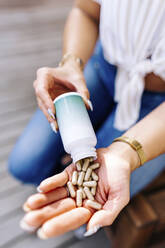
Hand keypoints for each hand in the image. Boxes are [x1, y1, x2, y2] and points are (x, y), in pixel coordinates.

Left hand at [21, 145, 135, 238]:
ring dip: (43, 200)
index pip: (72, 219)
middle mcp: (78, 199)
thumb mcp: (119, 199)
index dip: (59, 224)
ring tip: (29, 204)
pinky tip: (41, 187)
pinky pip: (59, 179)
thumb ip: (107, 215)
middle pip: (60, 208)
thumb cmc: (120, 179)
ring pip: (56, 195)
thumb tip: (90, 229)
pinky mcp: (70, 173)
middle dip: (44, 214)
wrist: (117, 158)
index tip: (44, 231)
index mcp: (89, 209)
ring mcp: (73, 185)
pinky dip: (51, 183)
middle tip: (28, 221)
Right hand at [33, 60, 90, 129]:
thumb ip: (84, 91)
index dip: (46, 102)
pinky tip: (56, 126)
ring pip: (43, 107)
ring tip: (56, 127)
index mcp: (44, 75)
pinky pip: (47, 109)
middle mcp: (39, 84)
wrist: (71, 71)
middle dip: (48, 114)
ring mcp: (42, 93)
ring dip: (49, 118)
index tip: (54, 111)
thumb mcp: (79, 80)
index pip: (41, 90)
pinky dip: (52, 117)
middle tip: (56, 124)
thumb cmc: (73, 73)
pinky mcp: (46, 100)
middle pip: (41, 101)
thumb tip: (87, 106)